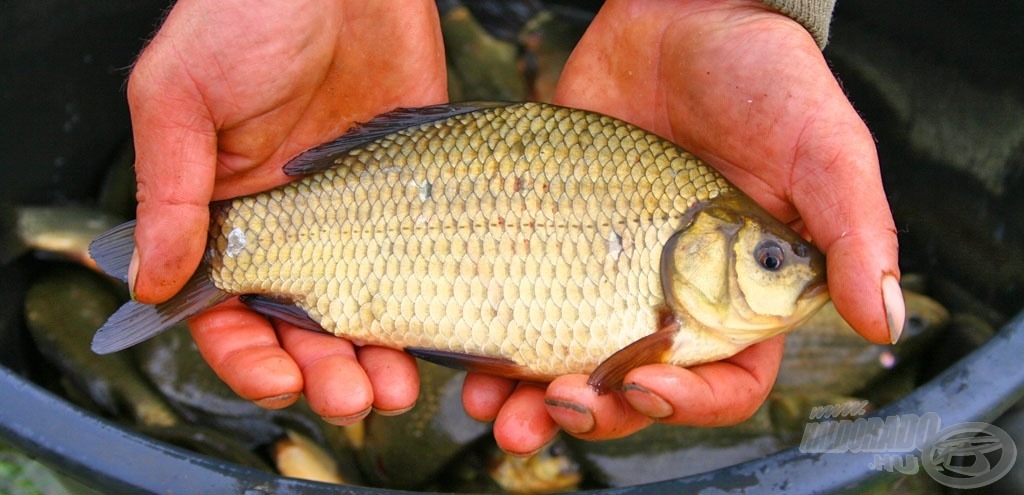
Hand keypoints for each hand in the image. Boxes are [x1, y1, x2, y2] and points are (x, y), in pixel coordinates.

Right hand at [126, 0, 446, 419]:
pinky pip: (423, 258)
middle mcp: (294, 217)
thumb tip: (151, 284)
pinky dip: (430, 303)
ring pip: (367, 304)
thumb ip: (170, 191)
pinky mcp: (414, 186)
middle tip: (355, 398)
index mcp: (226, 204)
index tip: (276, 380)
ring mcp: (358, 207)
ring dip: (379, 355)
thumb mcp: (183, 95)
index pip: (224, 305)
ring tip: (398, 386)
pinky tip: (441, 333)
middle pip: (302, 323)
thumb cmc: (247, 8)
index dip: (245, 353)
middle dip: (324, 371)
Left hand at [461, 0, 902, 452]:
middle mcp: (670, 293)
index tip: (644, 388)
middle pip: (632, 386)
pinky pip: (518, 299)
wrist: (682, 12)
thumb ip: (853, 229)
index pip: (724, 378)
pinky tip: (467, 358)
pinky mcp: (551, 236)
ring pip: (568, 359)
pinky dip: (492, 341)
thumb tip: (883, 320)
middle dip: (594, 413)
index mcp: (742, 293)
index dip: (690, 403)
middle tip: (554, 410)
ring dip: (532, 401)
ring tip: (494, 412)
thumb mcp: (821, 146)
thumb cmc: (765, 76)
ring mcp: (604, 268)